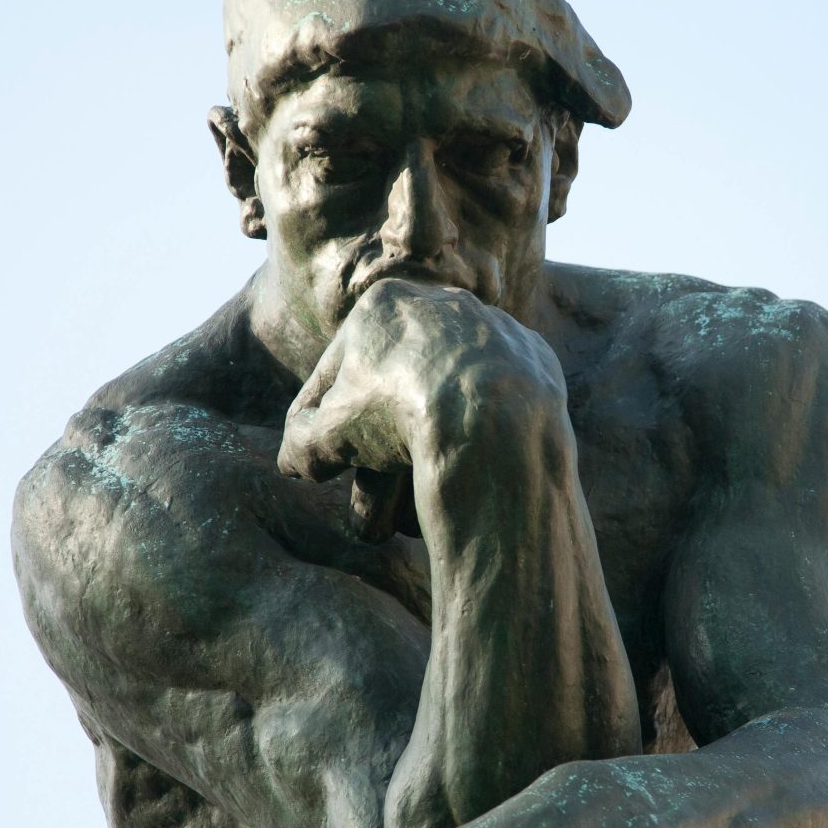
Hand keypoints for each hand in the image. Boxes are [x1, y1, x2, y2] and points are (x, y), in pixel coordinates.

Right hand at [277, 277, 566, 540]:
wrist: (492, 418)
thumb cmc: (398, 412)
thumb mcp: (328, 434)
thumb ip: (302, 443)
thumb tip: (292, 461)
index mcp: (384, 304)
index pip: (334, 373)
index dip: (316, 424)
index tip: (314, 462)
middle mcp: (442, 304)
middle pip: (396, 391)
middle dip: (377, 461)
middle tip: (370, 512)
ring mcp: (494, 330)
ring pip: (446, 402)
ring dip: (423, 459)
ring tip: (409, 524)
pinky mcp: (535, 362)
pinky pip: (494, 406)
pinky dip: (477, 439)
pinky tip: (464, 479)